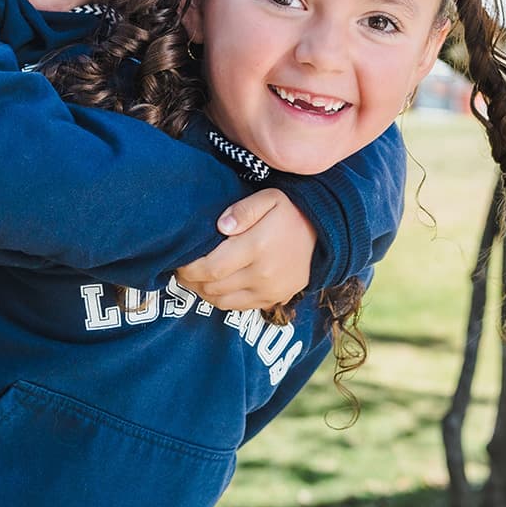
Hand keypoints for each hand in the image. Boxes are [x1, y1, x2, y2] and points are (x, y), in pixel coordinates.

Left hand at [175, 188, 314, 311]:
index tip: (179, 261)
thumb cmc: (292, 212)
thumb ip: (242, 210)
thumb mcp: (269, 199)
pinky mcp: (275, 300)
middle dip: (191, 281)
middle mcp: (262, 274)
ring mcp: (269, 291)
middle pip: (213, 287)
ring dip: (204, 293)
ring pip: (222, 302)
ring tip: (196, 279)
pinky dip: (222, 300)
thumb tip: (221, 226)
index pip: (211, 268)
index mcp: (257, 247)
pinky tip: (216, 286)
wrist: (326, 235)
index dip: (189, 269)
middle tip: (182, 269)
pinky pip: (239, 307)